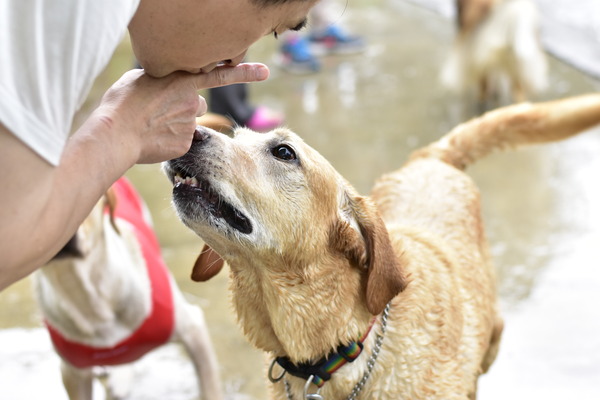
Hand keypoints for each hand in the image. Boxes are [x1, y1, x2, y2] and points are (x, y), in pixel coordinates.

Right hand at [95, 63, 268, 163]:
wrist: (116, 134)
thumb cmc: (122, 104)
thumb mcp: (141, 79)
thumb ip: (164, 79)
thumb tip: (169, 86)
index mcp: (182, 79)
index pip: (220, 74)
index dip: (244, 72)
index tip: (265, 72)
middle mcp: (192, 101)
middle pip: (196, 104)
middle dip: (184, 108)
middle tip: (159, 112)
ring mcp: (192, 123)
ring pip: (189, 124)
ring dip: (176, 124)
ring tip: (151, 126)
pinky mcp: (188, 143)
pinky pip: (184, 141)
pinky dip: (171, 141)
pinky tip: (154, 139)